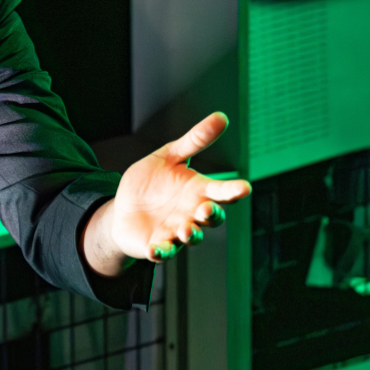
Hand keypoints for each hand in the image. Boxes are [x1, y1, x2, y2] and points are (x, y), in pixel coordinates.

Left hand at [110, 112, 250, 262]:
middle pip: (211, 217)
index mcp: (198, 191)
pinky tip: (154, 249)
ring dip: (191, 235)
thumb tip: (221, 116)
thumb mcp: (169, 156)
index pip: (221, 191)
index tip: (244, 187)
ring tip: (187, 230)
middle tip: (207, 208)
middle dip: (212, 214)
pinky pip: (162, 252)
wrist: (125, 208)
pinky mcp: (158, 245)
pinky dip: (160, 252)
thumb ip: (195, 140)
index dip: (233, 190)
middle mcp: (192, 213)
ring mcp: (176, 231)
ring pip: (191, 237)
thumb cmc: (152, 182)